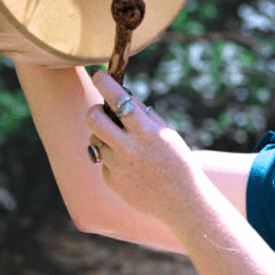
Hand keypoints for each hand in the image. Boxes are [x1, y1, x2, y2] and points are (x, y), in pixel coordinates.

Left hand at [85, 71, 198, 223]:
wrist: (181, 201)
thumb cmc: (177, 161)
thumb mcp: (166, 134)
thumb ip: (145, 116)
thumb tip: (121, 96)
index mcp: (146, 132)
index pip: (118, 100)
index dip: (104, 83)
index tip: (96, 73)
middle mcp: (128, 149)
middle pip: (93, 119)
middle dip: (95, 110)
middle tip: (102, 111)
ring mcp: (117, 166)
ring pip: (95, 141)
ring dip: (105, 137)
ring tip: (123, 145)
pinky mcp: (111, 181)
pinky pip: (103, 162)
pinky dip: (113, 160)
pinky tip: (132, 168)